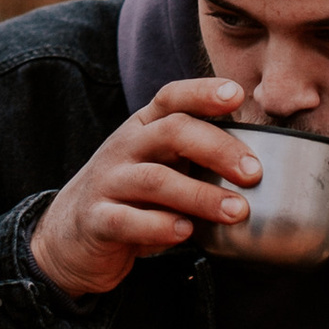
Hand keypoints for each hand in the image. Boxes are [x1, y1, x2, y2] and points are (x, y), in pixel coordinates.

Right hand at [30, 82, 263, 301]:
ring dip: (200, 195)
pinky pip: (127, 220)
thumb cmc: (131, 197)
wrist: (69, 235)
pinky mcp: (97, 220)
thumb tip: (258, 161)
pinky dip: (159, 226)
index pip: (171, 97)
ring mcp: (107, 182)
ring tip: (235, 211)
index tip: (237, 95)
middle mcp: (124, 147)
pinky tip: (185, 233)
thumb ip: (195, 158)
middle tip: (253, 173)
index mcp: (143, 128)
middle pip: (171, 131)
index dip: (203, 92)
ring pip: (154, 179)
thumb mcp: (159, 166)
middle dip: (218, 148)